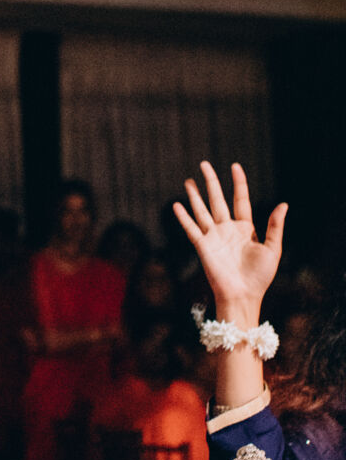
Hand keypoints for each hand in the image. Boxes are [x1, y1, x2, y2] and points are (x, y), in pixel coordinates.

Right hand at [173, 162, 285, 319]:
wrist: (243, 295)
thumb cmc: (260, 276)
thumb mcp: (273, 248)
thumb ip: (275, 226)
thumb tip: (283, 204)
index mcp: (245, 229)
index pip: (240, 199)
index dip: (238, 182)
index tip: (235, 166)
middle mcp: (227, 229)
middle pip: (217, 200)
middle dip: (211, 182)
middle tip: (204, 164)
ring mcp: (213, 237)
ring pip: (202, 210)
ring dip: (194, 196)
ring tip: (188, 180)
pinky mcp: (203, 246)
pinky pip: (191, 228)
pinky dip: (184, 217)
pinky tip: (177, 205)